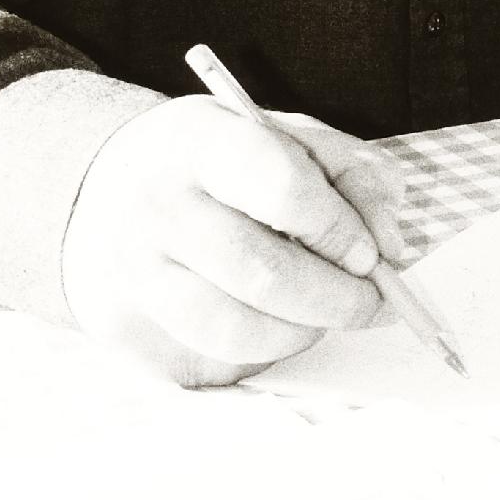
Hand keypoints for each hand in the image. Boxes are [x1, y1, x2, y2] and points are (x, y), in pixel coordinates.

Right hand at [60, 95, 408, 387]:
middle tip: (369, 302)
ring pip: (238, 332)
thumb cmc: (214, 163)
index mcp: (199, 142)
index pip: (280, 186)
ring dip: (301, 332)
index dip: (338, 227)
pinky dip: (259, 354)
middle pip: (263, 274)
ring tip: (317, 313)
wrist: (106, 192)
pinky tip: (264, 321)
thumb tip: (392, 244)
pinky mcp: (129, 332)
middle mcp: (156, 207)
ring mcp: (134, 275)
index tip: (367, 251)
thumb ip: (350, 173)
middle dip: (337, 299)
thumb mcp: (281, 136)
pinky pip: (214, 363)